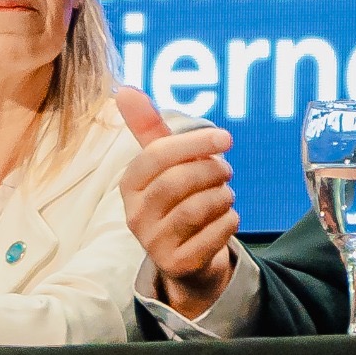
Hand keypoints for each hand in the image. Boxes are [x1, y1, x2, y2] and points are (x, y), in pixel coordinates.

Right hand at [115, 88, 238, 316]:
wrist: (185, 257)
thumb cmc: (176, 198)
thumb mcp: (164, 164)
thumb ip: (149, 127)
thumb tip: (125, 89)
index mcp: (128, 185)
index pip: (157, 155)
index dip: (195, 143)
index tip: (226, 138)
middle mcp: (135, 215)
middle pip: (178, 182)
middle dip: (212, 170)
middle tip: (227, 170)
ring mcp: (154, 243)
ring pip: (197, 209)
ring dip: (223, 196)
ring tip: (225, 194)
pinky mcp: (177, 265)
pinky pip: (214, 235)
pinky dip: (229, 221)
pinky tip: (227, 218)